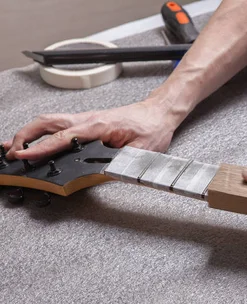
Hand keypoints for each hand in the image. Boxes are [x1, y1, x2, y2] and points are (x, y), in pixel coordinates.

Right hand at [3, 99, 178, 160]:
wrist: (159, 113)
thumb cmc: (152, 128)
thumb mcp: (141, 151)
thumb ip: (120, 162)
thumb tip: (102, 173)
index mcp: (99, 126)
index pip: (63, 138)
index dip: (41, 148)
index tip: (24, 156)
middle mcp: (88, 119)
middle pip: (47, 123)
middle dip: (24, 137)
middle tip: (11, 152)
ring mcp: (86, 119)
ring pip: (50, 121)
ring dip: (29, 132)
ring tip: (14, 146)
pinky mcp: (88, 121)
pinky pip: (59, 124)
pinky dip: (42, 131)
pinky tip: (36, 139)